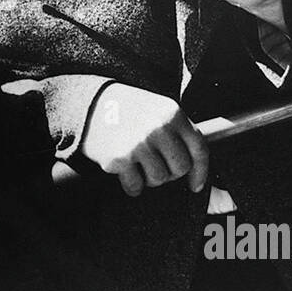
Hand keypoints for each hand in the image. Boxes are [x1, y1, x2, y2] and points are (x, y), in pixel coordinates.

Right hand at [79, 83, 208, 196]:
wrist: (90, 104)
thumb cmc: (128, 110)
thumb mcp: (158, 110)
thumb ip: (179, 134)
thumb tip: (201, 171)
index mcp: (173, 113)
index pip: (199, 149)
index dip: (200, 172)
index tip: (196, 185)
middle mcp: (159, 128)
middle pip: (180, 168)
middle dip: (170, 172)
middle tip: (155, 165)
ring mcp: (139, 144)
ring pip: (159, 179)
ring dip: (149, 178)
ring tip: (137, 164)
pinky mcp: (119, 158)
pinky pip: (136, 186)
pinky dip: (131, 185)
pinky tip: (124, 171)